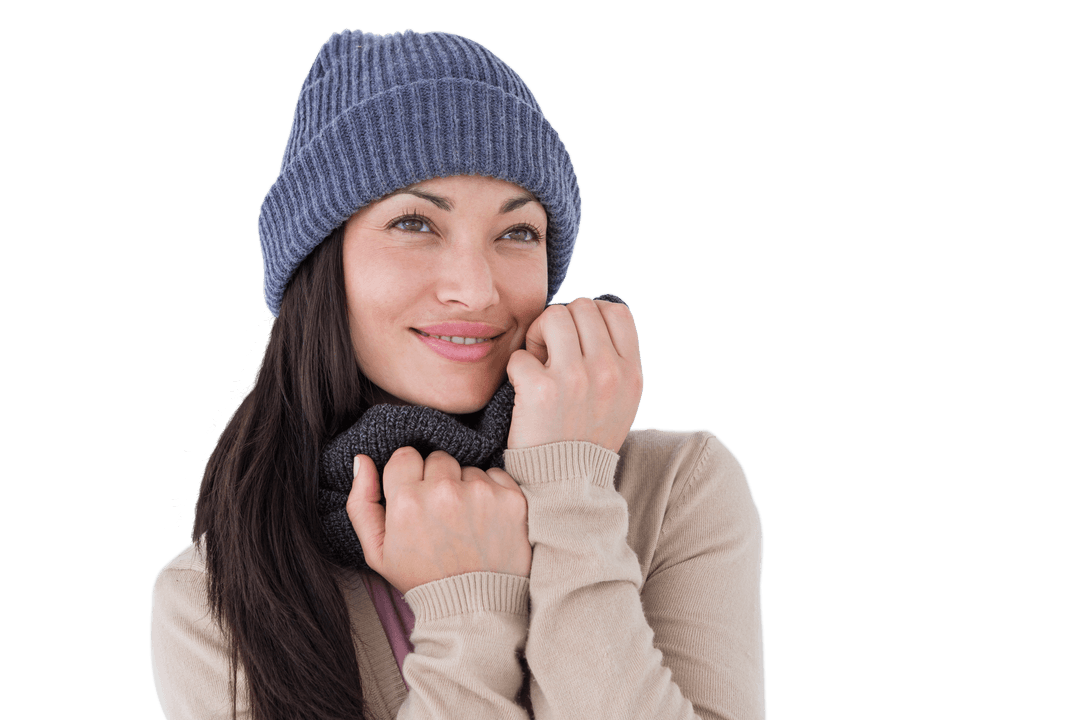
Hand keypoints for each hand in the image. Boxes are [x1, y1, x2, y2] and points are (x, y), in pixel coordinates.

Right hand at [346, 447, 531, 594]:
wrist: (474, 610)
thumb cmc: (422, 579)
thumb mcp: (378, 552)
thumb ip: (362, 502)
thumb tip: (362, 460)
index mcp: (407, 500)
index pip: (405, 455)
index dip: (409, 475)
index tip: (415, 495)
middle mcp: (444, 491)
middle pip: (438, 458)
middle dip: (438, 479)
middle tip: (441, 513)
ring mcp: (481, 493)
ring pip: (468, 468)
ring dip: (466, 487)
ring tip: (464, 522)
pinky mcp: (511, 498)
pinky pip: (496, 475)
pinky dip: (492, 492)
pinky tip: (486, 520)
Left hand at [505, 297, 643, 452]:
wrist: (566, 486)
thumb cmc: (586, 439)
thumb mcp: (620, 400)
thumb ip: (615, 359)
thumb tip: (595, 311)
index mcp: (631, 372)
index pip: (615, 310)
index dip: (590, 315)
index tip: (577, 339)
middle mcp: (608, 371)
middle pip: (581, 306)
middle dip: (561, 323)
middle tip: (551, 353)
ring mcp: (576, 379)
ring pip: (552, 316)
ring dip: (538, 335)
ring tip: (537, 364)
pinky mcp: (541, 390)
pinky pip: (521, 354)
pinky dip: (516, 369)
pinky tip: (522, 389)